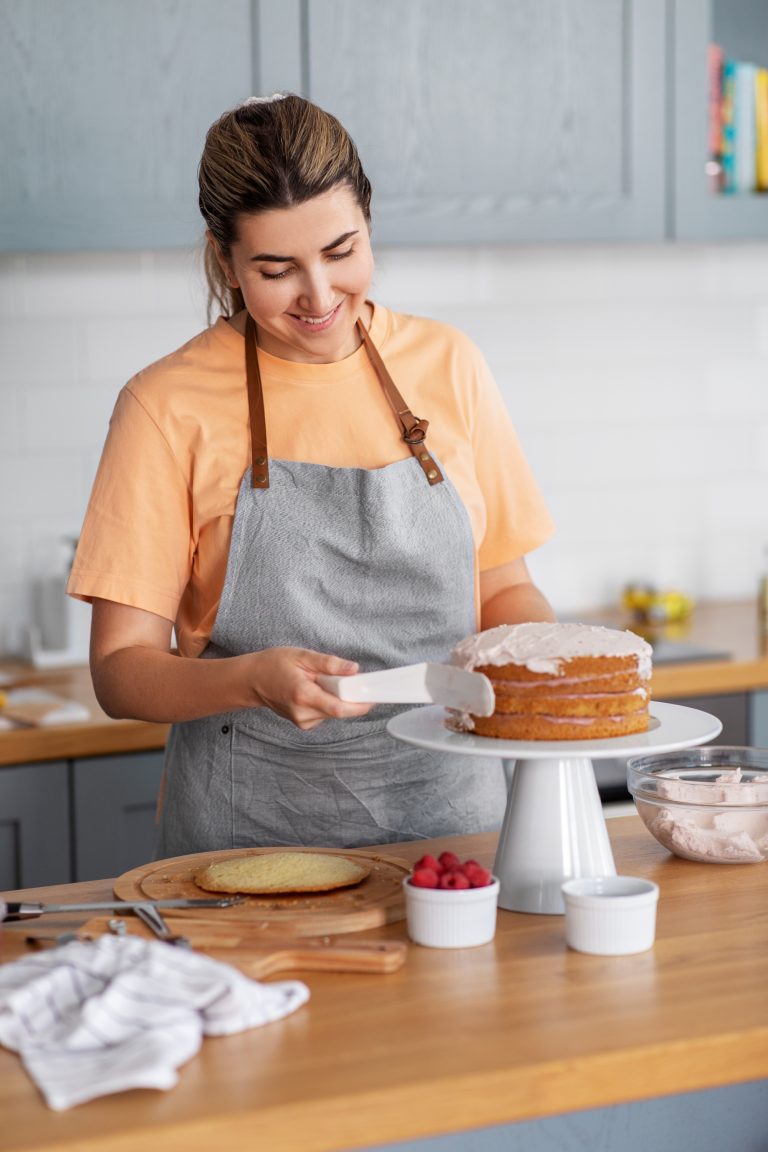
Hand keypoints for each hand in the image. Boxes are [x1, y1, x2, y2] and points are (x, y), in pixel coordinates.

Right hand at [248, 648, 372, 729]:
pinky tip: (315, 690)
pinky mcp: (304, 723)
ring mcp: (303, 721)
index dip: (360, 704)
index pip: (339, 708)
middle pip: (340, 710)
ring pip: (334, 712)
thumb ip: (329, 664)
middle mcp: (303, 713)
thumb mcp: (302, 656)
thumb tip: (353, 669)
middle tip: (347, 678)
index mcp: (303, 695)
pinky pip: (326, 714)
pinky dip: (328, 702)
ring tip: (321, 681)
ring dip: (337, 698)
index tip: (373, 696)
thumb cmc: (274, 664)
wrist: (252, 680)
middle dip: (350, 696)